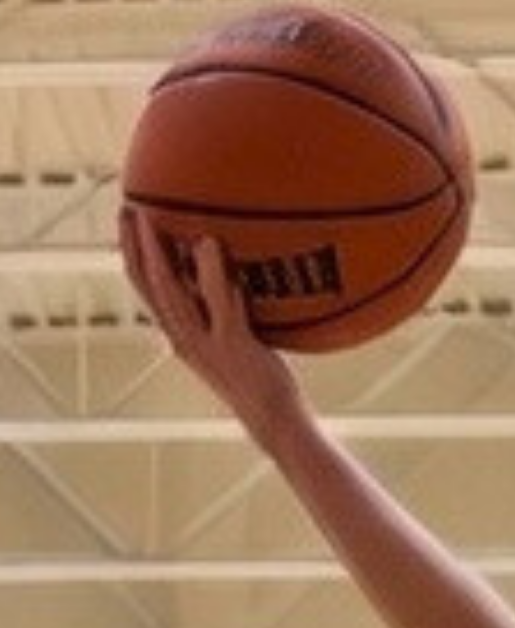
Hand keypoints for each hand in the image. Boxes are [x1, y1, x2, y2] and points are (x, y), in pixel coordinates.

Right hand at [120, 211, 300, 443]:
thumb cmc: (257, 376)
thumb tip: (215, 267)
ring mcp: (207, 344)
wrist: (274, 419)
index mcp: (180, 335)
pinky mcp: (234, 347)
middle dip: (134, 246)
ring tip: (151, 218)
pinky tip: (208, 243)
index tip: (127, 222)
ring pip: (171, 294)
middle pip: (148, 287)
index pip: (146, 291)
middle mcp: (185, 340)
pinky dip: (210, 273)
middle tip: (127, 208)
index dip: (132, 255)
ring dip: (157, 254)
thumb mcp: (228, 337)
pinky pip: (219, 305)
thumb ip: (217, 308)